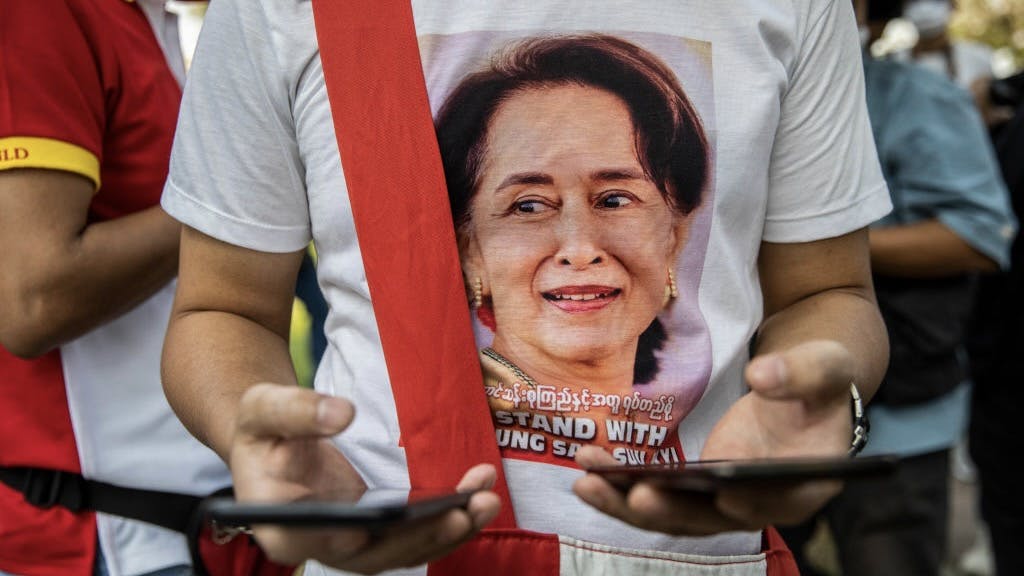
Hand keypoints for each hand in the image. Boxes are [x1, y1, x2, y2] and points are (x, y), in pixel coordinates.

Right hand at [229, 383, 501, 572]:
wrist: (277, 440)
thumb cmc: (264, 428)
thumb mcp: (263, 409)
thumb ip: (295, 410)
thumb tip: (341, 413)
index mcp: (282, 525)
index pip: (315, 541)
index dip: (347, 537)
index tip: (382, 521)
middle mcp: (321, 545)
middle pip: (374, 554)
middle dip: (423, 535)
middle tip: (464, 510)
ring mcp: (353, 543)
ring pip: (405, 550)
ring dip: (450, 530)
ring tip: (486, 499)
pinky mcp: (379, 533)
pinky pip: (417, 535)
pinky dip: (450, 519)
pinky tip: (479, 495)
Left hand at [572, 340, 852, 534]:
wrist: (800, 390)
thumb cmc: (817, 382)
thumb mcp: (824, 366)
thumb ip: (800, 372)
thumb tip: (764, 375)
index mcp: (803, 482)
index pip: (775, 500)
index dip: (748, 501)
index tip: (722, 492)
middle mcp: (760, 503)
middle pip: (712, 518)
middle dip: (669, 509)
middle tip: (633, 492)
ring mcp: (725, 503)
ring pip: (675, 516)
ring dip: (629, 504)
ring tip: (587, 482)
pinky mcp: (697, 492)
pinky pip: (659, 499)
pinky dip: (622, 491)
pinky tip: (589, 471)